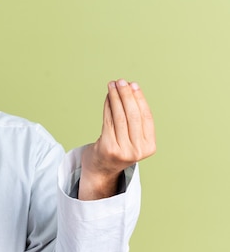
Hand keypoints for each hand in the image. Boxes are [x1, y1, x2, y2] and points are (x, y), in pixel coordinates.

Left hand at [79, 79, 155, 199]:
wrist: (101, 170)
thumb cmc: (117, 149)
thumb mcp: (132, 138)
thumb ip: (135, 120)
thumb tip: (130, 89)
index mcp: (149, 147)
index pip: (146, 117)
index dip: (140, 99)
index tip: (133, 85)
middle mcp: (138, 150)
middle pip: (133, 116)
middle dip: (127, 95)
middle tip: (121, 81)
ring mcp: (123, 150)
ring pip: (120, 117)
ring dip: (116, 98)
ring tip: (112, 85)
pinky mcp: (108, 147)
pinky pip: (108, 121)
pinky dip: (107, 106)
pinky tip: (107, 97)